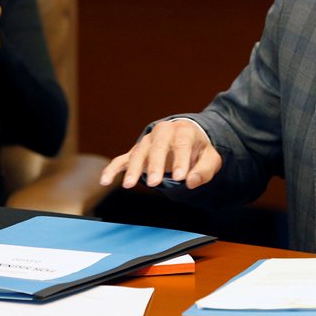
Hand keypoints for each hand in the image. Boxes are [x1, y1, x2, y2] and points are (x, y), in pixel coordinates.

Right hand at [99, 119, 222, 189]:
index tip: (180, 177)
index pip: (182, 144)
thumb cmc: (198, 150)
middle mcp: (163, 132)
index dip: (180, 160)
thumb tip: (192, 182)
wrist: (185, 136)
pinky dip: (113, 169)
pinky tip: (105, 180)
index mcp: (184, 131)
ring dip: (133, 168)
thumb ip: (204, 171)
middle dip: (155, 164)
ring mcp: (147, 141)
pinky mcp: (136, 152)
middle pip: (157, 146)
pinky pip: (122, 159)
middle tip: (155, 183)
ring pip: (138, 152)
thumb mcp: (210, 158)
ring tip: (129, 185)